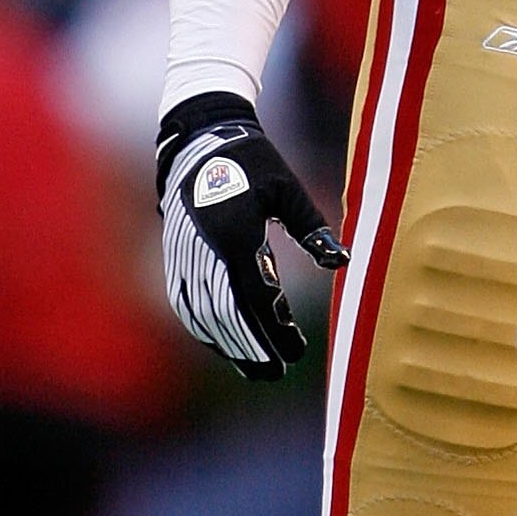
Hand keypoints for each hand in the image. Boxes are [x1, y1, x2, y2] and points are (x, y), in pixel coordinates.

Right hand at [157, 93, 347, 382]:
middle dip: (251, 347)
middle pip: (228, 314)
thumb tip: (342, 261)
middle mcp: (205, 250)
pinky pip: (185, 301)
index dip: (274, 330)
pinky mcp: (175, 256)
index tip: (295, 351)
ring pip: (203, 313)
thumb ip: (312, 229)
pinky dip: (203, 326)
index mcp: (236, 235)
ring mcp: (185, 255)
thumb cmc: (253, 162)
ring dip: (228, 343)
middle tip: (275, 374)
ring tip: (253, 367)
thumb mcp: (287, 190)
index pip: (255, 297)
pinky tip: (221, 343)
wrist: (199, 141)